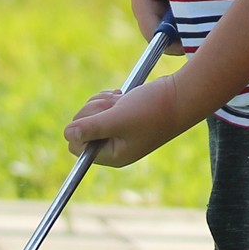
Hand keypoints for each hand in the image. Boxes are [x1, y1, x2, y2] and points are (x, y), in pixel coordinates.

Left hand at [63, 75, 185, 167]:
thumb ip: (91, 128)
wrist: (181, 94)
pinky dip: (108, 98)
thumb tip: (67, 134)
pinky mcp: (123, 116)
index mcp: (113, 155)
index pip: (77, 146)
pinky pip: (102, 106)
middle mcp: (114, 145)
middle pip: (82, 127)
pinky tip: (122, 96)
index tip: (100, 117)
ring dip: (102, 103)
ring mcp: (119, 130)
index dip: (82, 128)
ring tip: (121, 100)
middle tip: (115, 106)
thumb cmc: (153, 109)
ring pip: (91, 114)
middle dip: (94, 111)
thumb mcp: (118, 119)